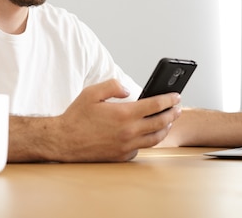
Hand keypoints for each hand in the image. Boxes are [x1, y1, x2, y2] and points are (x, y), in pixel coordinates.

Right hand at [55, 79, 181, 161]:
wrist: (64, 141)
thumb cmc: (76, 116)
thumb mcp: (92, 92)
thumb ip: (113, 86)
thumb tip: (128, 90)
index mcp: (124, 114)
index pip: (155, 105)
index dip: (168, 99)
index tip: (176, 96)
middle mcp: (129, 131)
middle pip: (160, 122)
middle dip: (172, 114)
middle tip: (177, 108)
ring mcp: (126, 146)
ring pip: (155, 138)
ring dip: (165, 129)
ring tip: (168, 122)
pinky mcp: (121, 156)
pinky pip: (141, 148)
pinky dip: (147, 140)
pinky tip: (147, 134)